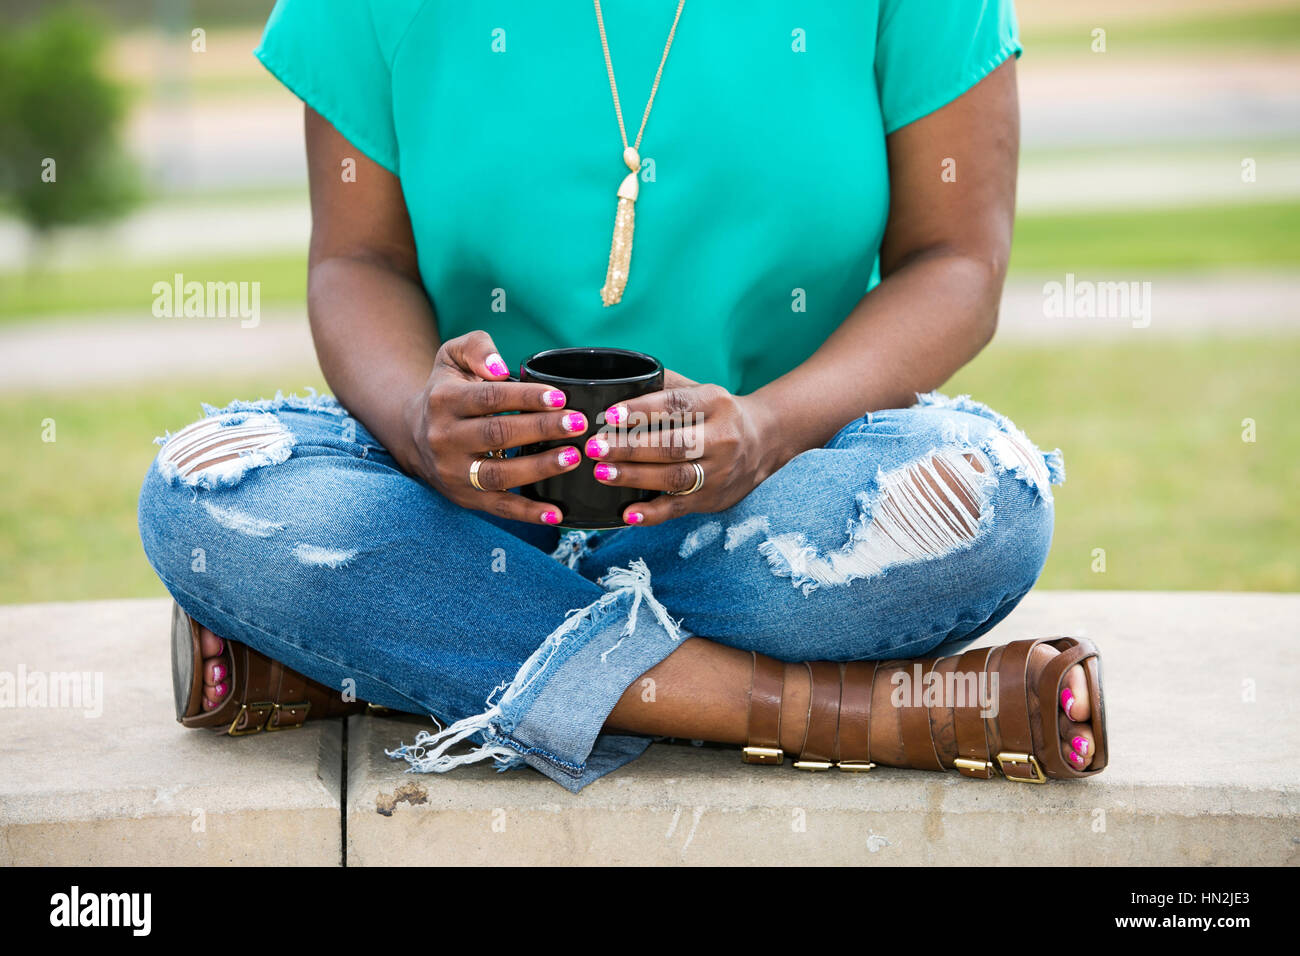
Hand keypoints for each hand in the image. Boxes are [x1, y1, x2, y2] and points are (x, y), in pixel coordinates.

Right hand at [402, 331, 589, 524]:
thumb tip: (500, 366)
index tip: (560, 397)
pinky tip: (557, 514)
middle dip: (541, 429)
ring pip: (499, 474)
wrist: (413, 434)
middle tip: (578, 424)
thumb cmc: (447, 390)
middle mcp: (444, 438)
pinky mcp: (465, 497)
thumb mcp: (452, 356)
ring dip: (539, 468)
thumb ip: (476, 348)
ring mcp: (454, 472)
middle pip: (497, 434)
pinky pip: (499, 507)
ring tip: (573, 457)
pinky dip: (528, 513)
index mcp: (444, 400)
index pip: (490, 398)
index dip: (527, 397)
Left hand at [586, 371, 784, 525]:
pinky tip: (628, 514)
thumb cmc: (717, 414)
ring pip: (674, 477)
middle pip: (673, 444)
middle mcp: (722, 438)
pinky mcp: (712, 499)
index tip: (609, 414)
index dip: (641, 410)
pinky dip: (653, 514)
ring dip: (635, 476)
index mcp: (715, 403)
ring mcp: (719, 472)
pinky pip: (679, 509)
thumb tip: (616, 381)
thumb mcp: (701, 391)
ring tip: (602, 472)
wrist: (764, 442)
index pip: (676, 405)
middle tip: (596, 447)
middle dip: (630, 447)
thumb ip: (664, 385)